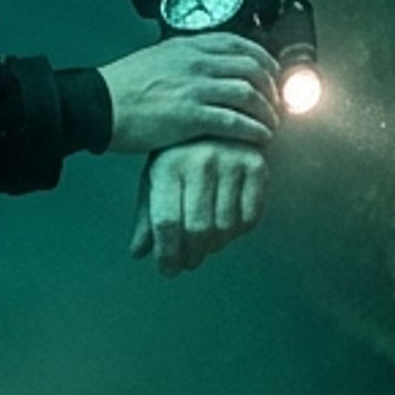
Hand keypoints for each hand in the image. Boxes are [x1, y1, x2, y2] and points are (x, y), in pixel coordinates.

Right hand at [98, 33, 277, 154]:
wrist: (99, 105)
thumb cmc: (123, 87)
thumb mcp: (158, 59)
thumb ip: (185, 60)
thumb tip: (207, 67)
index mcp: (189, 46)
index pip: (240, 44)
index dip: (264, 59)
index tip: (272, 74)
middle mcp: (197, 63)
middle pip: (252, 68)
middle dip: (272, 87)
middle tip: (277, 103)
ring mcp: (196, 89)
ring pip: (249, 94)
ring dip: (268, 111)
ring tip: (271, 124)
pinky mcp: (191, 116)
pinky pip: (236, 121)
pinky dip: (254, 130)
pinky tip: (261, 138)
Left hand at [132, 140, 269, 276]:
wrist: (218, 123)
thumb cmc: (180, 156)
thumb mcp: (157, 180)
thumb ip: (147, 217)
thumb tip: (138, 253)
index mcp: (168, 165)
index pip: (166, 222)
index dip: (167, 253)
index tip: (167, 271)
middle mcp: (201, 162)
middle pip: (198, 228)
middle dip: (192, 255)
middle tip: (188, 264)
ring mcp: (231, 163)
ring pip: (225, 227)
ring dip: (215, 246)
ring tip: (207, 246)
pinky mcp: (257, 167)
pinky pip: (250, 217)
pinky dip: (239, 232)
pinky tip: (228, 228)